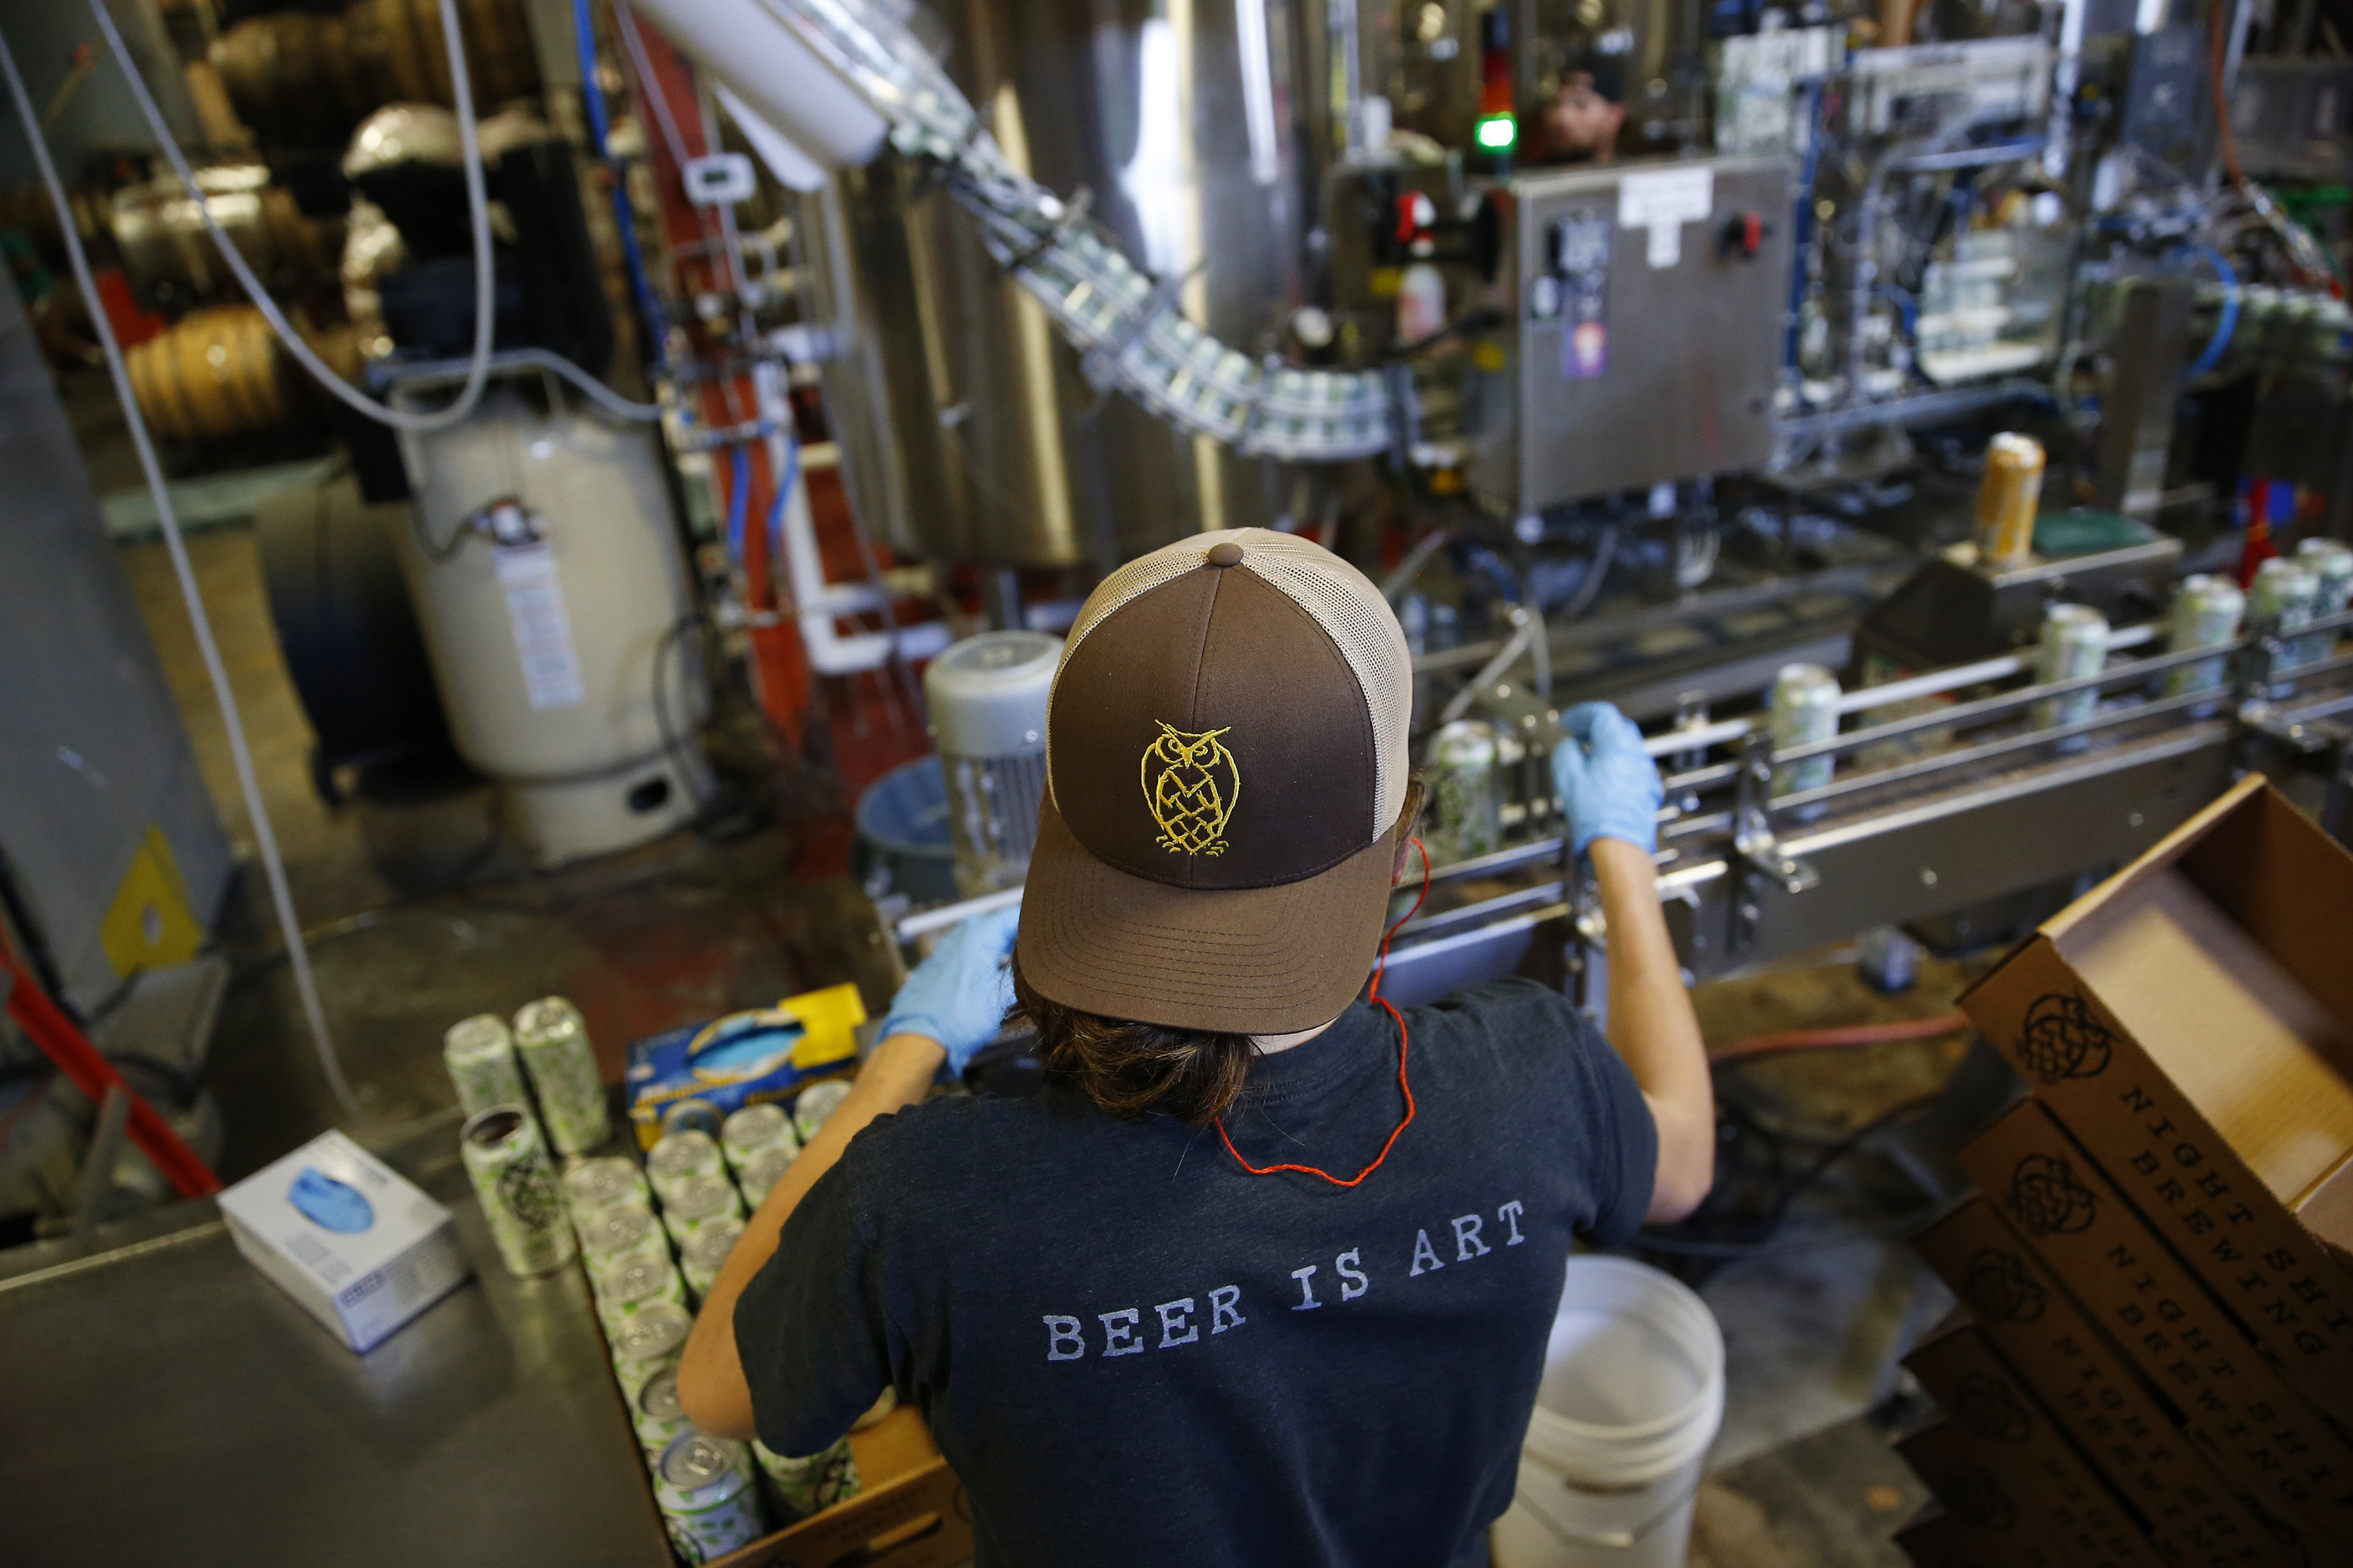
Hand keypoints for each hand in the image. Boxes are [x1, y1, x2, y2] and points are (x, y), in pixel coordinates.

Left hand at [876, 904, 1019, 1073]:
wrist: (919, 1039)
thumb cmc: (964, 1017)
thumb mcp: (1003, 997)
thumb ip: (1021, 974)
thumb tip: (1035, 966)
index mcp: (979, 935)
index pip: (1012, 915)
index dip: (1033, 926)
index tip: (1045, 941)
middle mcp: (959, 936)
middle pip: (993, 925)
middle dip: (1011, 937)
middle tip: (1029, 957)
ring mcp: (942, 951)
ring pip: (974, 940)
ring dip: (991, 950)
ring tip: (1007, 972)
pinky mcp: (932, 968)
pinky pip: (959, 955)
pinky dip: (973, 962)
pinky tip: (980, 982)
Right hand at [1551, 702, 1662, 855]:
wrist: (1619, 847)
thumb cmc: (1597, 816)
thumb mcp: (1568, 777)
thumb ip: (1565, 751)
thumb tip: (1566, 743)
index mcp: (1618, 744)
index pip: (1602, 713)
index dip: (1581, 714)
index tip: (1568, 722)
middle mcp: (1636, 754)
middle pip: (1616, 727)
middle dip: (1593, 728)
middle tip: (1574, 736)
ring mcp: (1644, 772)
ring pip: (1625, 747)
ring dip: (1605, 746)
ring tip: (1585, 758)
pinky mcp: (1647, 789)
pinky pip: (1631, 766)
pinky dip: (1615, 763)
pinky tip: (1601, 778)